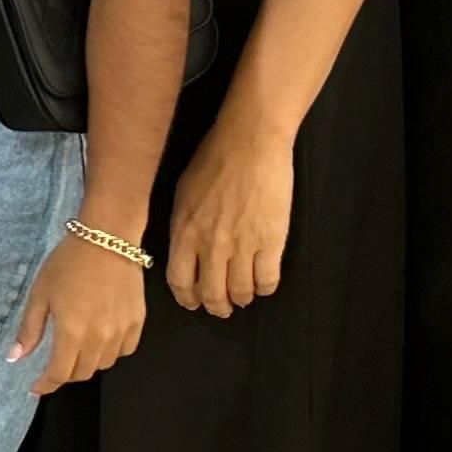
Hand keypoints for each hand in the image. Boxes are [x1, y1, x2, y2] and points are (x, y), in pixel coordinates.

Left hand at [10, 234, 147, 393]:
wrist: (107, 239)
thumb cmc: (68, 263)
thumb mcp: (40, 294)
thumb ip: (30, 329)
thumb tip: (15, 358)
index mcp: (72, 332)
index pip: (60, 373)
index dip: (46, 385)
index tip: (36, 387)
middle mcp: (99, 338)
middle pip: (82, 372)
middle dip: (65, 373)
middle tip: (54, 363)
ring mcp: (121, 331)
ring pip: (103, 364)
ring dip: (87, 363)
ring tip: (76, 348)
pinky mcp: (137, 322)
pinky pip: (124, 350)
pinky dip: (110, 352)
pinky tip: (100, 339)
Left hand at [164, 104, 291, 318]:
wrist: (249, 142)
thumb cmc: (213, 159)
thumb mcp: (182, 193)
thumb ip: (183, 225)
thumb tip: (184, 248)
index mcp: (184, 232)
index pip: (180, 281)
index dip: (187, 298)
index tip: (193, 302)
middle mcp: (210, 245)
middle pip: (211, 293)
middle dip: (216, 306)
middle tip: (221, 308)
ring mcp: (242, 245)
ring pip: (240, 291)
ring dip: (241, 299)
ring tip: (243, 296)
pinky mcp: (271, 241)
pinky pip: (268, 280)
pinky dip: (265, 288)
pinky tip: (264, 284)